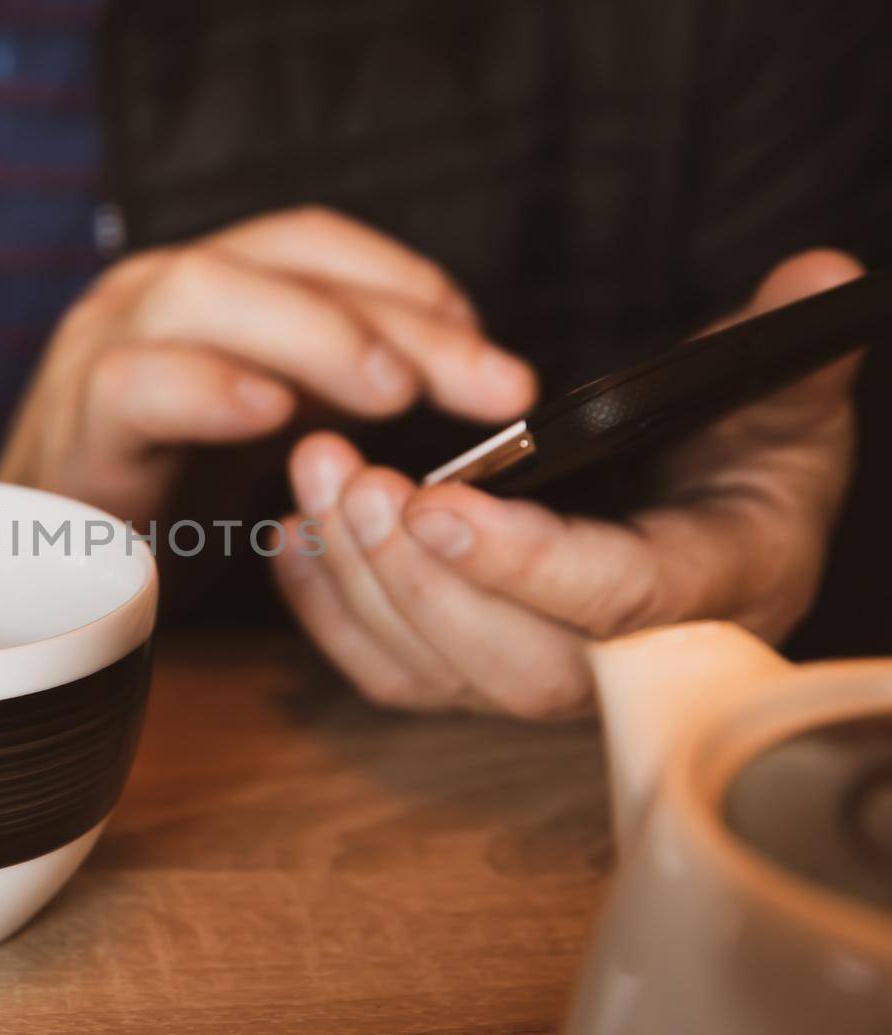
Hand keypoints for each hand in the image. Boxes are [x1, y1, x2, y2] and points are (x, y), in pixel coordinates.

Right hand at [0, 206, 536, 524]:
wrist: (34, 565)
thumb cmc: (156, 492)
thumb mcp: (262, 425)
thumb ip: (332, 387)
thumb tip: (453, 368)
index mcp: (200, 287)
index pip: (313, 244)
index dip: (411, 282)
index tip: (493, 350)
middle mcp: (148, 296)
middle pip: (279, 262)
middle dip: (396, 316)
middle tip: (491, 384)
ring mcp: (100, 349)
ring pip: (200, 292)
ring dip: (313, 336)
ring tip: (393, 392)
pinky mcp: (72, 425)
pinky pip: (133, 385)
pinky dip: (208, 390)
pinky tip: (273, 416)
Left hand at [273, 249, 862, 719]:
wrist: (707, 518)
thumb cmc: (747, 458)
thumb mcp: (786, 399)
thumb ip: (788, 347)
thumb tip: (819, 275)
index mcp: (715, 591)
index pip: (616, 602)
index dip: (525, 564)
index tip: (438, 502)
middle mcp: (624, 659)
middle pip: (509, 666)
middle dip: (419, 577)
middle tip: (359, 478)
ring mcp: (541, 675)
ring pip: (432, 674)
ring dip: (359, 581)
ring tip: (319, 475)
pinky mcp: (475, 671)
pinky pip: (389, 672)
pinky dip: (329, 610)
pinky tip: (298, 533)